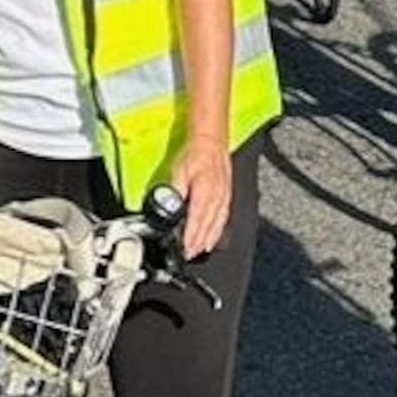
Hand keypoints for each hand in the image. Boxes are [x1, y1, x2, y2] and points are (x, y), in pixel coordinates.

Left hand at [164, 132, 234, 261]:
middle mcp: (217, 197)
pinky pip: (223, 218)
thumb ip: (176, 190)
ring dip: (208, 240)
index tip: (185, 249)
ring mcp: (224, 197)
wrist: (212, 140)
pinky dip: (218, 231)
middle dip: (199, 243)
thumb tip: (171, 206)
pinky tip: (214, 236)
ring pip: (217, 224)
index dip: (191, 237)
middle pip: (208, 227)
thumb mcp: (179, 171)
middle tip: (190, 255)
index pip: (197, 221)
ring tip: (200, 251)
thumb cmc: (196, 153)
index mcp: (204, 192)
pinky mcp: (226, 195)